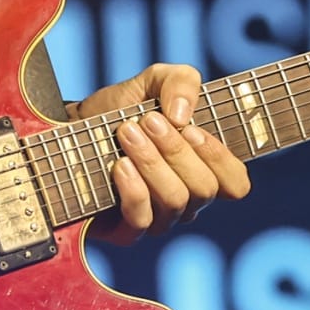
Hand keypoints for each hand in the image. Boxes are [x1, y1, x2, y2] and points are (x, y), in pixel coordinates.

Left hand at [74, 62, 249, 244]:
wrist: (73, 126)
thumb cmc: (123, 107)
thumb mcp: (154, 80)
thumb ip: (181, 81)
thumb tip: (183, 115)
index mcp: (204, 169)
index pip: (236, 184)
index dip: (219, 158)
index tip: (190, 128)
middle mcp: (187, 198)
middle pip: (204, 189)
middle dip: (176, 150)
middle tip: (148, 120)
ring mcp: (159, 217)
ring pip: (175, 201)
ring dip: (152, 162)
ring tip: (127, 132)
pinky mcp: (127, 230)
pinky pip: (143, 219)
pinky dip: (133, 188)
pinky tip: (119, 164)